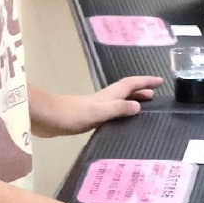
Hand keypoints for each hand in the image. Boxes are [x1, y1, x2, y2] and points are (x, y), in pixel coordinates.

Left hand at [30, 76, 163, 136]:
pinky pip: (109, 111)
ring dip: (130, 100)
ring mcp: (93, 107)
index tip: (160, 81)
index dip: (145, 82)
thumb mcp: (97, 113)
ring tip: (141, 106)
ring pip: (117, 100)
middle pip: (125, 91)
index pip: (130, 85)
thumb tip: (138, 106)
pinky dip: (119, 112)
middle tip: (154, 94)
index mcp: (107, 96)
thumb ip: (117, 109)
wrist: (44, 117)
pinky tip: (117, 121)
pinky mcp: (86, 117)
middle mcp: (102, 99)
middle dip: (140, 90)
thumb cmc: (70, 114)